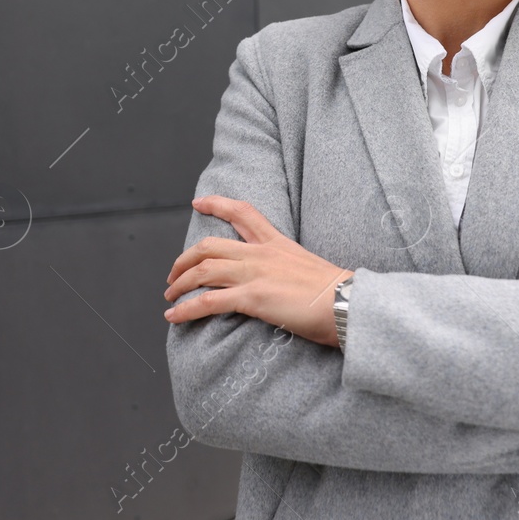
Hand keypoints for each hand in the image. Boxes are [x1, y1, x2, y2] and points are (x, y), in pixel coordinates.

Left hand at [163, 195, 352, 347]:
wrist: (349, 304)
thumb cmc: (339, 294)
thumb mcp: (311, 269)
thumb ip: (291, 271)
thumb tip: (283, 285)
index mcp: (277, 243)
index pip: (243, 212)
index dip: (217, 204)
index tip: (198, 202)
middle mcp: (261, 254)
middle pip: (209, 246)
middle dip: (184, 259)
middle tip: (173, 274)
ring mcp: (254, 274)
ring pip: (202, 271)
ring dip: (179, 285)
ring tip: (169, 298)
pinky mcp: (252, 298)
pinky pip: (207, 302)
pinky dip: (185, 310)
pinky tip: (173, 317)